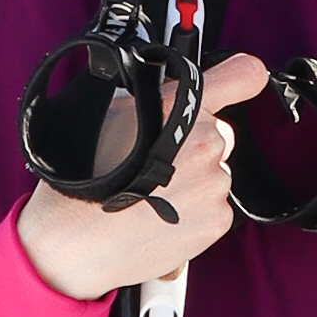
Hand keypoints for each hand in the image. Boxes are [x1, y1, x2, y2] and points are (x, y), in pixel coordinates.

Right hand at [18, 51, 274, 303]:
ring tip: (150, 198)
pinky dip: (194, 214)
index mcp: (180, 108)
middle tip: (156, 166)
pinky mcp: (218, 219)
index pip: (242, 75)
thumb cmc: (84, 178)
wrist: (74, 241)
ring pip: (213, 175)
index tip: (241, 80)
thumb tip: (170, 96)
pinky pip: (213, 209)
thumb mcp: (112, 115)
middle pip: (217, 136)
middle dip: (194, 147)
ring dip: (192, 184)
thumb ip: (154, 101)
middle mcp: (206, 142)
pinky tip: (159, 218)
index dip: (242, 76)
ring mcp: (215, 183)